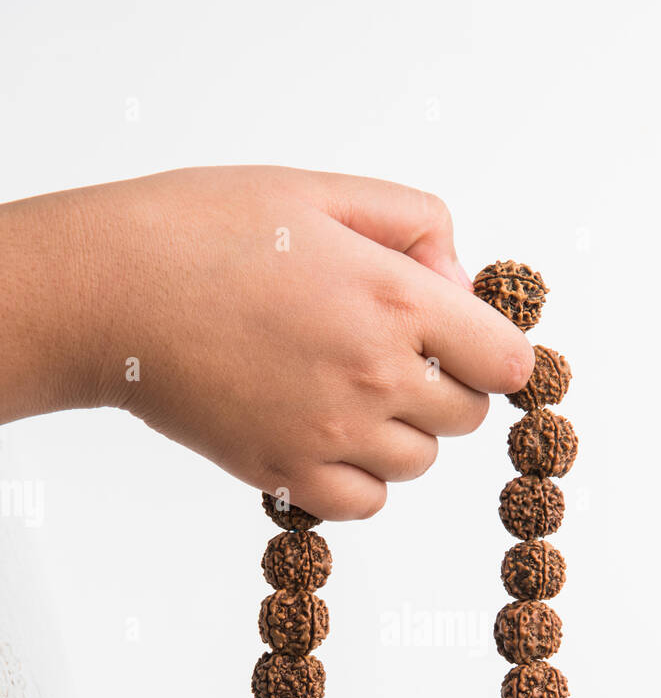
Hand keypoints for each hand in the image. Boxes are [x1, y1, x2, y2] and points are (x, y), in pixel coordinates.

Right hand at [0, 167, 534, 518]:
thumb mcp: (324, 194)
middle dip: (446, 385)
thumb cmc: (208, 230)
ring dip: (401, 432)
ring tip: (346, 390)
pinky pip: (364, 503)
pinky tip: (327, 435)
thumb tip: (462, 284)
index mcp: (397, 299)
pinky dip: (359, 478)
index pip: (508, 360)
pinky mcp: (286, 473)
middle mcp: (376, 376)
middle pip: (467, 415)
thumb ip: (415, 228)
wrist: (114, 292)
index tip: (472, 344)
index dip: (496, 351)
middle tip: (391, 353)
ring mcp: (331, 433)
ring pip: (417, 462)